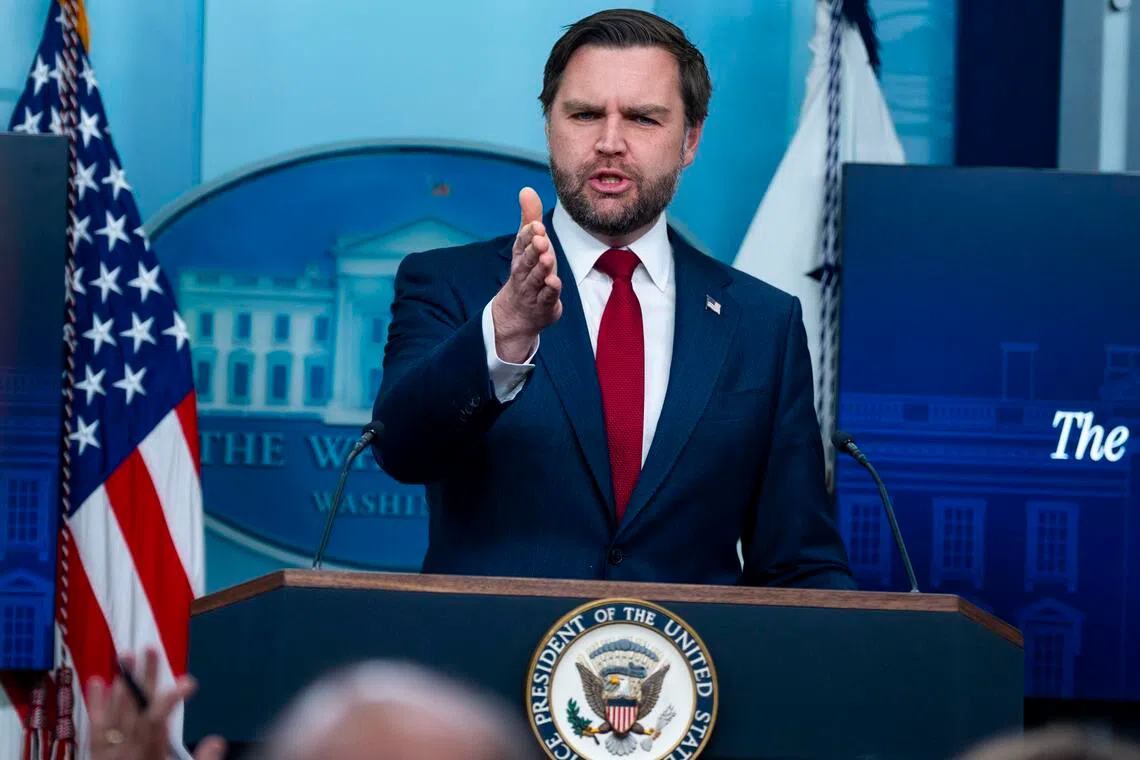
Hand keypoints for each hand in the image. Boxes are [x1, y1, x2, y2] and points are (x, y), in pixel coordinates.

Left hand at [87, 648, 225, 759]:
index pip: (157, 719)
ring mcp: (108, 752)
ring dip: (121, 683)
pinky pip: (94, 727)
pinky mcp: (96, 756)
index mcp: (147, 755)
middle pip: (134, 708)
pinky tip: (96, 681)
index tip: (189, 681)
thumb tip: (218, 741)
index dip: (171, 697)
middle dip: (144, 677)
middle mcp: (125, 750)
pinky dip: (96, 704)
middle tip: (150, 648)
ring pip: (113, 713)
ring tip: (126, 655)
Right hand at [492, 187, 561, 362]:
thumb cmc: (529, 271)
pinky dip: (549, 290)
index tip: (536, 224)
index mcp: (521, 256)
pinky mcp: (543, 304)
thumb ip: (529, 218)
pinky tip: (554, 282)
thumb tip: (526, 189)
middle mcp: (524, 272)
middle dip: (533, 249)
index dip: (528, 234)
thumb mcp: (529, 244)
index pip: (522, 243)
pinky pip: (545, 297)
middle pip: (527, 260)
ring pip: (535, 278)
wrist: (519, 313)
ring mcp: (532, 290)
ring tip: (548, 258)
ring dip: (541, 268)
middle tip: (541, 239)